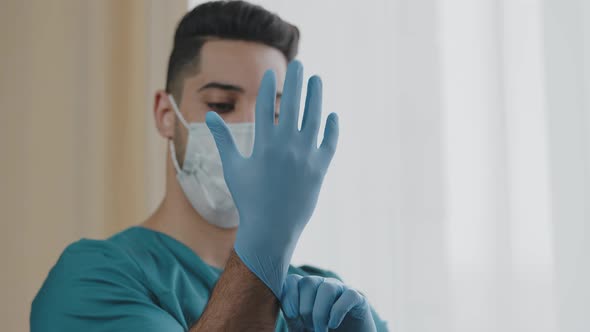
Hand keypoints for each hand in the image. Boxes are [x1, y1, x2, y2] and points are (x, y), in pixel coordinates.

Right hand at [205, 60, 338, 297]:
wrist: (272, 229)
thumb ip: (222, 140)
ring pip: (314, 119)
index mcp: (264, 145)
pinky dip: (332, 128)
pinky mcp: (320, 169)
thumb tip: (208, 116)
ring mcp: (306, 157)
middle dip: (296, 81)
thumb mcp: (233, 168)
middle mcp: (287, 147)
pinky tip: (331, 115)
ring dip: (316, 97)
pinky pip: (329, 142)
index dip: (268, 88)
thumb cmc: (248, 199)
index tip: (272, 73)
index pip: (266, 107)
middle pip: (293, 105)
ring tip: (317, 80)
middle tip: (299, 65)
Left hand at [281, 275, 376, 331]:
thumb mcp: (301, 328)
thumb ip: (291, 319)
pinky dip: (337, 311)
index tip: (291, 316)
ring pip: (327, 288)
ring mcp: (341, 289)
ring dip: (320, 312)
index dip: (289, 296)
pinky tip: (333, 325)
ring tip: (321, 330)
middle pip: (308, 282)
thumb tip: (281, 318)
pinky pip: (347, 296)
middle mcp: (322, 285)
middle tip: (309, 327)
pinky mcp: (358, 298)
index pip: (292, 280)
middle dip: (305, 308)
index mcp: (305, 290)